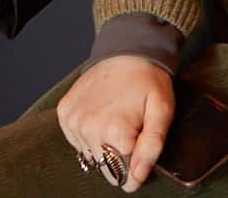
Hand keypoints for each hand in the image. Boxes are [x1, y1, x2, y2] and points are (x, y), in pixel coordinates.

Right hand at [57, 56, 172, 191]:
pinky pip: (77, 142)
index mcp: (115, 132)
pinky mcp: (65, 115)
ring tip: (116, 120)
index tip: (142, 146)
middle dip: (121, 157)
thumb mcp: (162, 111)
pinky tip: (101, 116)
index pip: (126, 176)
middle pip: (107, 169)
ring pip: (92, 157)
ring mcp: (74, 122)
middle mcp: (89, 129)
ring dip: (104, 146)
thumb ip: (152, 147)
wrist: (127, 50)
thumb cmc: (148, 80)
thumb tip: (137, 177)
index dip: (138, 165)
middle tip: (131, 130)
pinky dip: (90, 135)